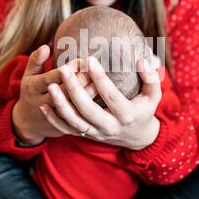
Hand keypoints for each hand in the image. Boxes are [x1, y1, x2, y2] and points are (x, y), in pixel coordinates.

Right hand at [12, 45, 96, 145]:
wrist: (26, 122)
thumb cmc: (31, 91)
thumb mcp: (29, 75)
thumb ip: (36, 60)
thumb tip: (46, 46)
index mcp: (33, 87)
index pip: (52, 76)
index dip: (69, 69)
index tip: (83, 60)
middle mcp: (41, 101)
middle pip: (63, 92)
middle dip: (79, 82)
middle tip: (95, 72)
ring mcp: (51, 116)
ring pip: (70, 107)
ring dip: (85, 96)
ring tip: (99, 85)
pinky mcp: (61, 128)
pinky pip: (75, 121)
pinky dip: (86, 112)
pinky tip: (99, 103)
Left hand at [40, 57, 161, 150]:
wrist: (137, 137)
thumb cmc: (143, 110)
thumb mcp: (153, 96)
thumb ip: (151, 78)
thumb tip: (141, 60)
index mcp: (127, 115)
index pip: (111, 96)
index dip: (100, 78)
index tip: (90, 60)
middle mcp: (110, 126)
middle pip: (88, 110)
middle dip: (74, 90)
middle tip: (63, 70)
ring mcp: (96, 133)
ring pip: (74, 122)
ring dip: (61, 105)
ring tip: (51, 86)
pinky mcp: (86, 136)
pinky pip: (67, 130)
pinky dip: (54, 120)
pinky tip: (44, 105)